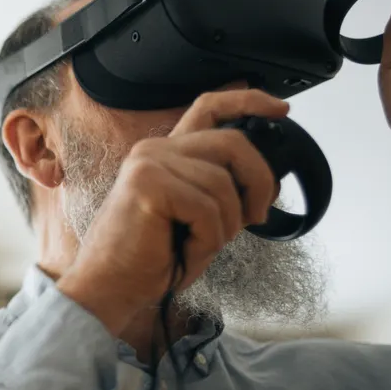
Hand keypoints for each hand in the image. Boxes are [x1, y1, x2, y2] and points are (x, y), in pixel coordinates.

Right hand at [58, 89, 284, 340]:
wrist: (110, 287)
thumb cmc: (151, 258)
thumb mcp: (196, 216)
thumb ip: (220, 188)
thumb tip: (264, 183)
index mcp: (166, 153)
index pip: (209, 107)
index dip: (249, 101)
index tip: (280, 110)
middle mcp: (155, 150)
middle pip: (232, 143)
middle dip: (259, 182)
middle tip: (257, 217)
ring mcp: (149, 164)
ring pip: (223, 184)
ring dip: (226, 225)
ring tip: (202, 245)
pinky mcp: (148, 186)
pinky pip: (207, 209)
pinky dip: (208, 239)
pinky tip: (186, 250)